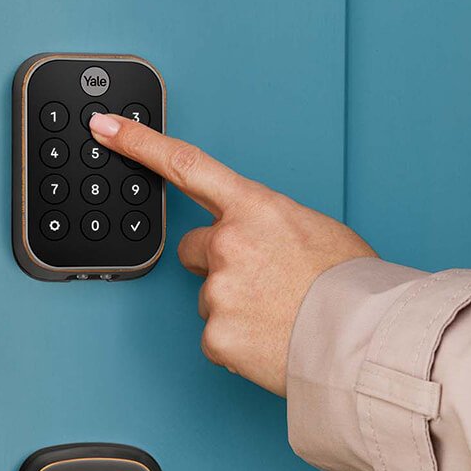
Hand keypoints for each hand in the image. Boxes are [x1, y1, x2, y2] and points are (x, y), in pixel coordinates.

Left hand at [90, 114, 376, 395]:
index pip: (185, 164)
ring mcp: (218, 291)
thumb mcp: (313, 229)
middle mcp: (228, 244)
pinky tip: (270, 339)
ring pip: (210, 296)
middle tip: (263, 282)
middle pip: (195, 249)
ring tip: (280, 315)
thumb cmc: (351, 284)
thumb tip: (258, 240)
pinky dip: (239, 342)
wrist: (365, 338)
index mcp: (255, 207)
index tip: (104, 128)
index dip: (138, 143)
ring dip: (235, 305)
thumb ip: (269, 224)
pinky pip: (217, 336)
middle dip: (218, 263)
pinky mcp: (215, 336)